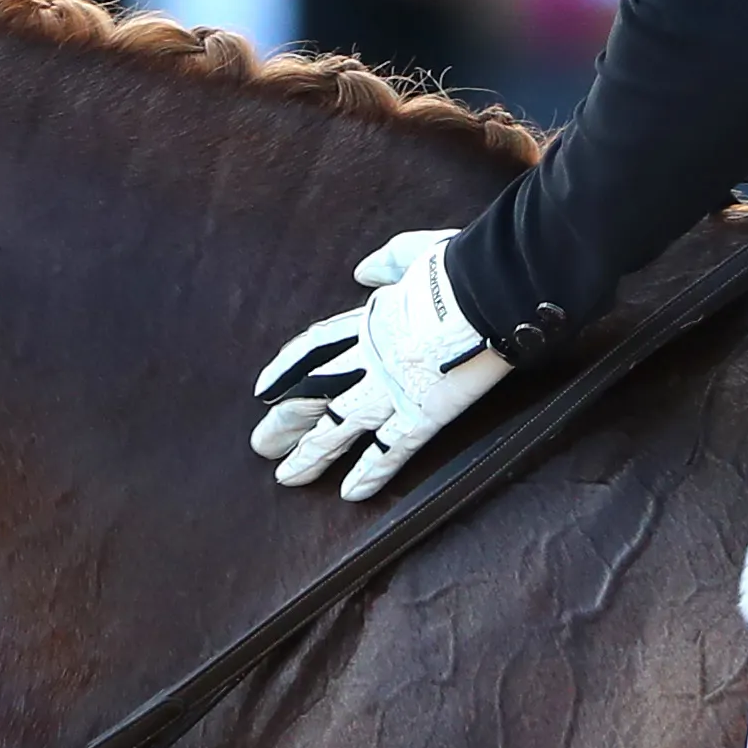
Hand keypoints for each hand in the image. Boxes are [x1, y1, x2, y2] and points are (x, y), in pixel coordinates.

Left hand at [251, 230, 513, 501]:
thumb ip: (385, 263)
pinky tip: (350, 494)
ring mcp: (392, 391)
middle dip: (285, 422)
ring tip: (288, 478)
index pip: (314, 349)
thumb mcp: (412, 252)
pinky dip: (370, 474)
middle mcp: (370, 359)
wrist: (487, 287)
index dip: (286, 370)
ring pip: (339, 428)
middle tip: (261, 446)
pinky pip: (390, 451)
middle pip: (314, 395)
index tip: (263, 390)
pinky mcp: (422, 415)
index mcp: (369, 320)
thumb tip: (362, 271)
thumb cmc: (457, 265)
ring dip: (312, 456)